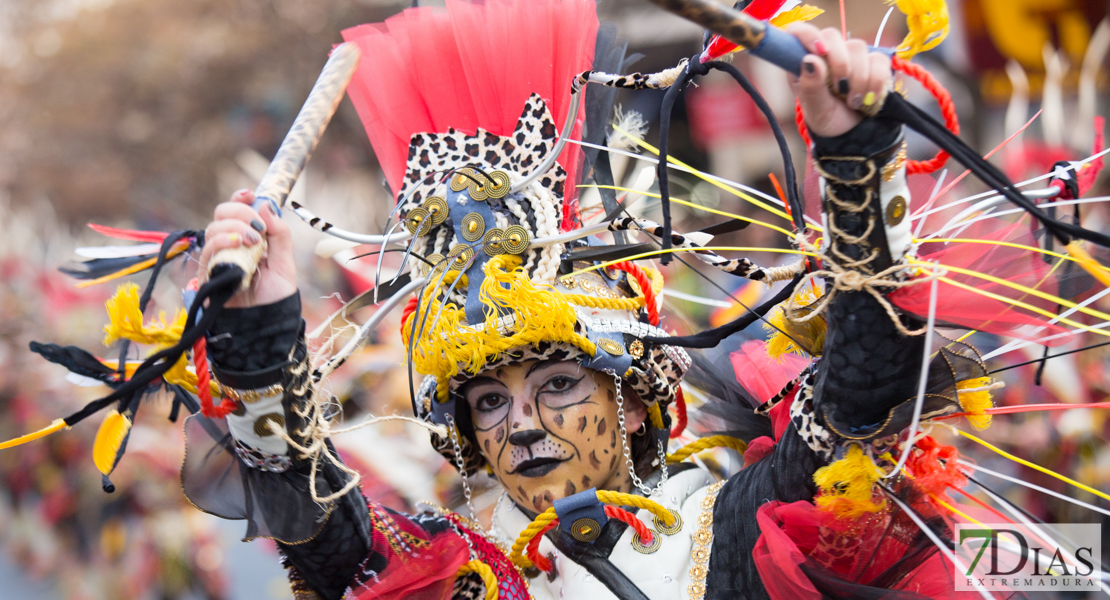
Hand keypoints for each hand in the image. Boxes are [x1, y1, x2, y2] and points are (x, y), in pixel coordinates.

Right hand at [198, 189, 296, 307]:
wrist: (268, 322)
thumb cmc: (276, 294)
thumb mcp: (285, 261)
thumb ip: (279, 233)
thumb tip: (264, 205)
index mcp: (248, 239)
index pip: (235, 211)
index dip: (239, 199)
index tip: (250, 194)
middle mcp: (230, 245)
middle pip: (220, 214)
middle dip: (238, 212)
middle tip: (258, 227)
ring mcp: (218, 258)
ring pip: (213, 229)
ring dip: (234, 228)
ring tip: (254, 241)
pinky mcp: (208, 273)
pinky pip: (208, 250)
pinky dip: (222, 242)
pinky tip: (238, 244)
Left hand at [785, 24, 892, 137]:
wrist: (854, 134)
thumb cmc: (827, 120)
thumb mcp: (815, 109)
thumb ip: (810, 86)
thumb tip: (810, 59)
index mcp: (802, 62)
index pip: (798, 32)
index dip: (808, 35)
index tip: (820, 52)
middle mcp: (825, 53)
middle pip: (832, 35)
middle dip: (839, 63)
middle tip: (840, 89)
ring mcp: (850, 56)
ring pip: (858, 46)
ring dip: (858, 78)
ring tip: (853, 102)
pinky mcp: (873, 62)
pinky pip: (879, 60)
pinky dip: (875, 82)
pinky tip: (868, 99)